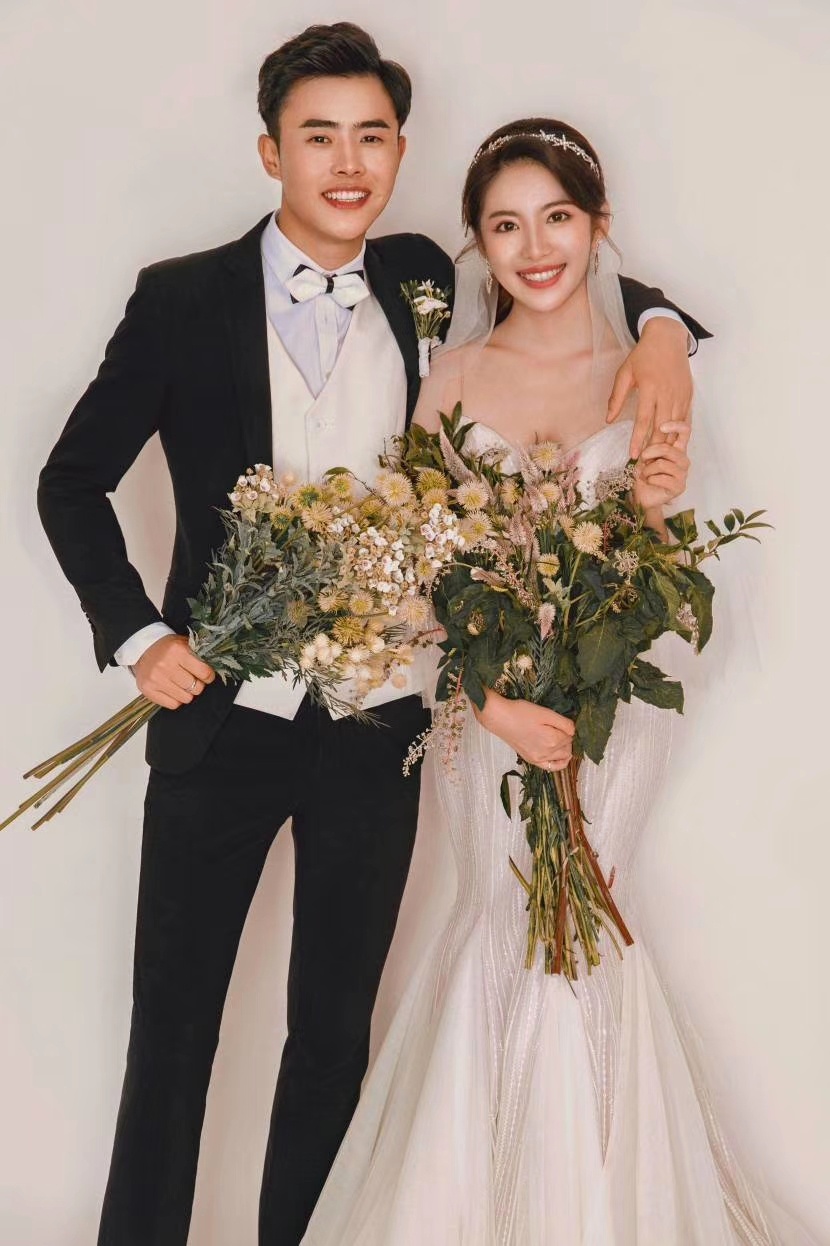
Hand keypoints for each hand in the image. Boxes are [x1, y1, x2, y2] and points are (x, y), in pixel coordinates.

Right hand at [132, 635, 214, 709]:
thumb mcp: (184, 644)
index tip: (206, 675)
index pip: (204, 672)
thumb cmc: (167, 648)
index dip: (208, 676)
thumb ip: (198, 655)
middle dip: (198, 685)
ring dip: (187, 693)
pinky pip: (173, 704)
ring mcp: (156, 679)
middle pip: (196, 688)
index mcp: (178, 651)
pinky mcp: (148, 690)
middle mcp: (166, 665)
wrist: (142, 649)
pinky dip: (176, 699)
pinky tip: (173, 689)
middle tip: (193, 679)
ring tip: (182, 684)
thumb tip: (214, 669)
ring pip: (186, 699)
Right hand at [474, 690, 574, 770]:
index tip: (561, 722)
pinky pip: (551, 767)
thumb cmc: (521, 712)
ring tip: (559, 738)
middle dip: (567, 738)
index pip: (571, 736)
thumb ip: (564, 723)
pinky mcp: (532, 760)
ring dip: (564, 749)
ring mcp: (539, 759)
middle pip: (568, 747)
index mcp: (553, 740)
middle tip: (559, 728)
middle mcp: (548, 753)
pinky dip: (559, 763)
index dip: (568, 728)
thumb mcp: (545, 712)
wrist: (500, 718)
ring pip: (562, 757)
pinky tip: (559, 756)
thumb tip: (573, 731)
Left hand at [607, 318, 692, 458]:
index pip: (643, 421)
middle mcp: (667, 394)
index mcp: (650, 388)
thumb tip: (608, 419)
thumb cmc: (643, 356)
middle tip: (646, 464)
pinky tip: (672, 443)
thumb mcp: (625, 373)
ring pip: (675, 426)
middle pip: (661, 428)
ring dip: (667, 443)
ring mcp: (680, 395)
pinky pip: (685, 419)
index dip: (638, 440)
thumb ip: (616, 397)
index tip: (633, 455)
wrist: (667, 338)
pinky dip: (679, 432)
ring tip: (657, 458)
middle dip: (654, 447)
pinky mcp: (688, 395)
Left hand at [633, 420, 690, 514]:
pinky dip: (650, 480)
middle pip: (668, 449)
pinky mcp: (679, 487)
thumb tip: (653, 434)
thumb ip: (651, 445)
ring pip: (662, 464)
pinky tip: (649, 482)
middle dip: (649, 453)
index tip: (661, 427)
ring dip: (647, 470)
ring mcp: (683, 474)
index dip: (676, 425)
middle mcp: (683, 460)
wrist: (643, 497)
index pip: (685, 431)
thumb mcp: (646, 456)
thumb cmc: (645, 474)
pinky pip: (661, 478)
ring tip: (645, 474)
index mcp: (678, 449)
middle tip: (642, 459)